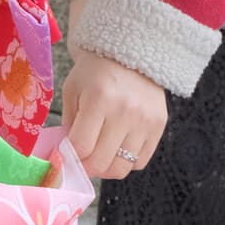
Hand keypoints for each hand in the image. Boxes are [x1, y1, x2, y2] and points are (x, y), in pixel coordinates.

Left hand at [61, 39, 167, 179]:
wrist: (129, 55)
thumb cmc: (94, 73)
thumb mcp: (72, 89)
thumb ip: (69, 122)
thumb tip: (67, 154)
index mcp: (99, 98)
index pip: (82, 145)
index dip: (70, 156)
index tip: (66, 155)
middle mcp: (125, 111)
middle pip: (102, 161)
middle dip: (86, 167)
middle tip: (80, 161)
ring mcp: (145, 121)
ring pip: (122, 167)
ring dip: (105, 169)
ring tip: (98, 157)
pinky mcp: (159, 127)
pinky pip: (141, 162)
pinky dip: (125, 162)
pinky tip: (116, 150)